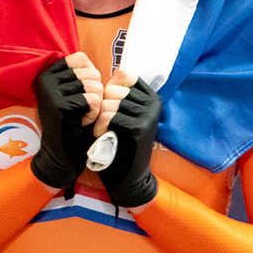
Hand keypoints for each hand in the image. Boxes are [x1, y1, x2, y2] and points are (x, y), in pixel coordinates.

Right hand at [30, 53, 102, 192]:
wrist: (61, 155)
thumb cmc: (73, 123)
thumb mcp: (75, 95)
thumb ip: (85, 77)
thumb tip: (119, 70)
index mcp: (47, 74)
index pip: (81, 58)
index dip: (92, 76)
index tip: (83, 95)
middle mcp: (45, 80)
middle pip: (91, 73)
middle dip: (95, 94)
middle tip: (82, 110)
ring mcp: (51, 92)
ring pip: (95, 86)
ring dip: (96, 106)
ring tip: (82, 117)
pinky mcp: (61, 106)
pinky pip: (94, 100)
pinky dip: (94, 115)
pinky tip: (82, 123)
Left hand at [92, 69, 160, 208]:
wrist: (128, 178)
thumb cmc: (118, 143)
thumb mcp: (120, 114)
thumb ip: (117, 94)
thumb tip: (110, 73)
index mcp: (151, 97)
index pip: (125, 74)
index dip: (109, 87)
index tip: (104, 106)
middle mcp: (154, 104)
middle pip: (115, 88)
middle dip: (101, 104)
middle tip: (98, 121)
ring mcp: (148, 116)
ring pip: (111, 102)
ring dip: (99, 117)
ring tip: (99, 130)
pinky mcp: (139, 129)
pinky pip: (111, 116)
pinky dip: (100, 126)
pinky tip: (100, 136)